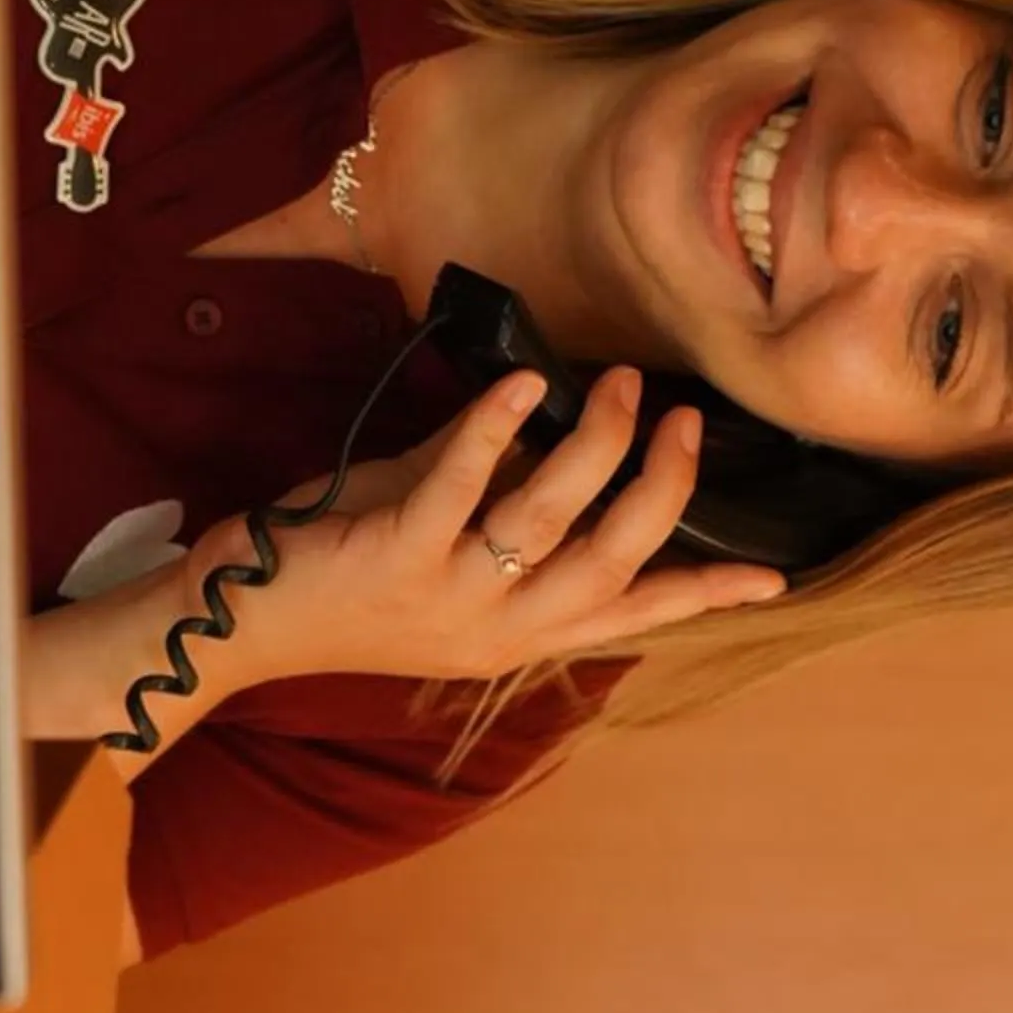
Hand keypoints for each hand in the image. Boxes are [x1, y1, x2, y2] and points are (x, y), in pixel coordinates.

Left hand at [189, 365, 786, 685]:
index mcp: (515, 633)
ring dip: (596, 447)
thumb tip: (544, 410)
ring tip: (622, 385)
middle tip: (688, 420)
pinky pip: (461, 486)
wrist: (234, 623)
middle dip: (664, 490)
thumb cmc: (334, 573)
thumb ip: (490, 481)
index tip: (778, 577)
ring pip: (554, 524)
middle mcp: (496, 629)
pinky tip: (523, 380)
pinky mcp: (396, 558)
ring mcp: (448, 598)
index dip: (703, 592)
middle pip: (615, 564)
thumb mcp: (431, 535)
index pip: (630, 614)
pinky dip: (496, 427)